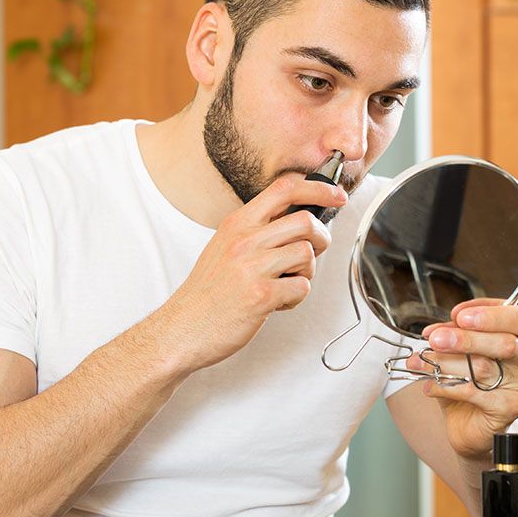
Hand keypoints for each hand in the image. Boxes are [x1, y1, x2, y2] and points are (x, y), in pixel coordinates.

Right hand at [153, 175, 345, 372]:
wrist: (182, 328)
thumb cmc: (207, 292)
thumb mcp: (225, 247)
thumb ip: (257, 231)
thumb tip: (298, 221)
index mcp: (237, 224)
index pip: (284, 188)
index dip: (317, 188)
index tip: (335, 196)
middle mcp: (245, 240)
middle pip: (305, 220)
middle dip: (321, 238)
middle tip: (312, 253)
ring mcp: (253, 267)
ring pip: (307, 254)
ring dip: (306, 272)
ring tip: (286, 284)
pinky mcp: (261, 295)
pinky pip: (302, 287)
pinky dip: (297, 298)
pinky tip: (278, 303)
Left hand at [405, 298, 517, 459]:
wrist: (472, 423)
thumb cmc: (470, 382)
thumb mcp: (460, 351)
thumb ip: (453, 335)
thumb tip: (435, 332)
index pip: (517, 318)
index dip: (489, 314)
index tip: (458, 315)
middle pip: (504, 343)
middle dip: (465, 338)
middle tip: (436, 339)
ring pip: (483, 368)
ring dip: (446, 363)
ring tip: (421, 362)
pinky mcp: (510, 408)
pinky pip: (475, 394)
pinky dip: (446, 387)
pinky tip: (430, 386)